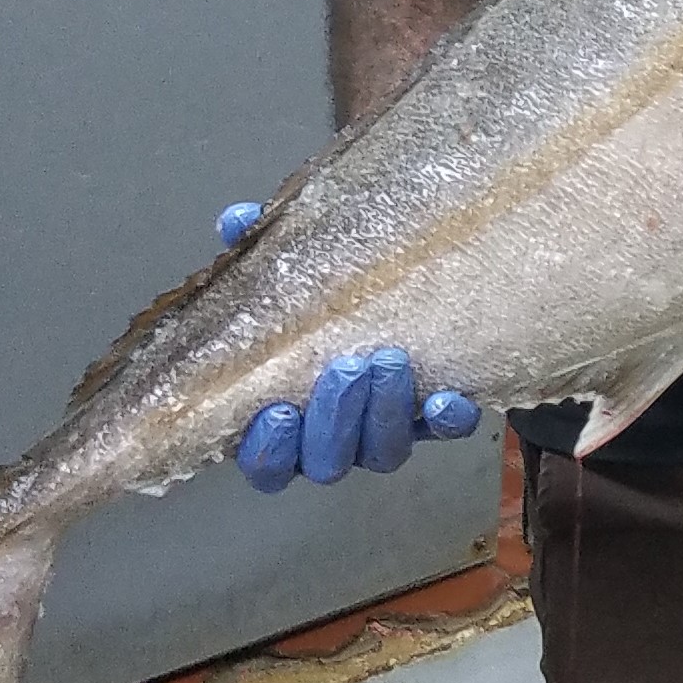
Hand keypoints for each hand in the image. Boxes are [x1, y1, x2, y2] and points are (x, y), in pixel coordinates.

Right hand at [216, 204, 481, 491]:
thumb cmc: (339, 299)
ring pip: (381, 452)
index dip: (268, 448)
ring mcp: (387, 430)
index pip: (266, 460)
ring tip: (389, 361)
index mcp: (289, 419)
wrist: (419, 293)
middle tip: (347, 369)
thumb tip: (237, 222)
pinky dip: (445, 418)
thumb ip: (263, 256)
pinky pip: (445, 432)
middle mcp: (337, 436)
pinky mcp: (438, 418)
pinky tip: (444, 400)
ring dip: (383, 412)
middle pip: (325, 460)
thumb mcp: (298, 272)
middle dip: (334, 419)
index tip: (278, 411)